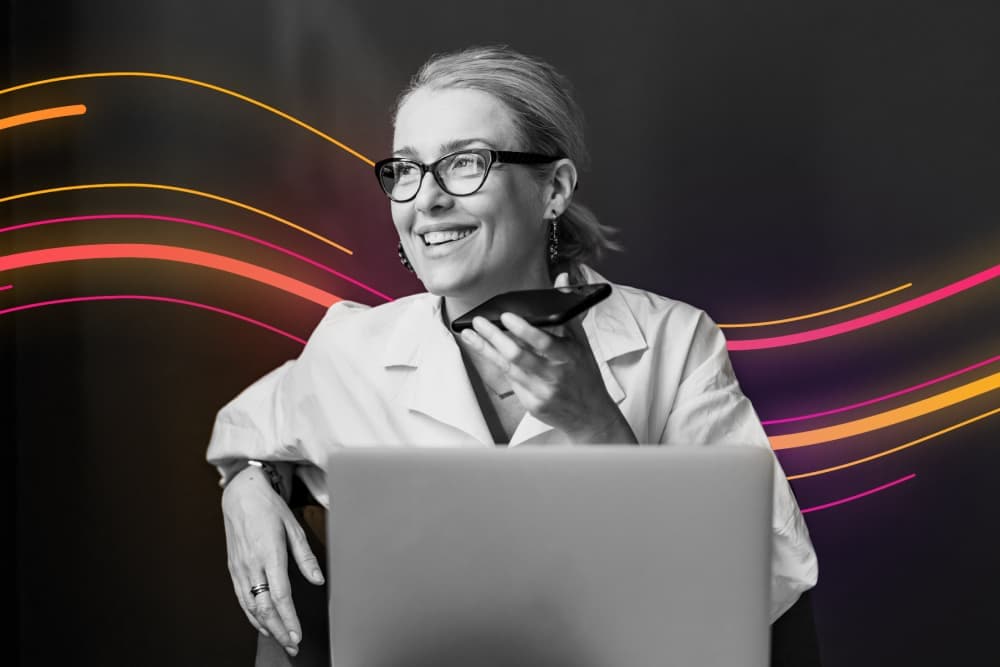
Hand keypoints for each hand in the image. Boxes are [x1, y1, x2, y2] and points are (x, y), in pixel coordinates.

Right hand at [221, 465, 324, 655]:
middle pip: (264, 607)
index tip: (297, 635)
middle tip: (293, 646)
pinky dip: (253, 615)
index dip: (289, 619)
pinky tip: (264, 624)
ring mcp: (240, 568)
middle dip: (279, 631)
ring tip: (282, 641)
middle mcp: (252, 564)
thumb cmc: (269, 508)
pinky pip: (242, 598)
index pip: (280, 595)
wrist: (241, 495)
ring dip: (266, 627)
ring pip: (250, 607)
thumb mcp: (294, 527)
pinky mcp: (233, 569)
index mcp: (269, 553)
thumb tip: (318, 580)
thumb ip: (306, 557)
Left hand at [460, 272, 636, 443]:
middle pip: (518, 356)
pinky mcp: (532, 405)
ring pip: (508, 368)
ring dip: (487, 349)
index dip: (524, 330)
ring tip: (472, 334)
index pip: (544, 342)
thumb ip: (568, 311)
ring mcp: (541, 392)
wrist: (590, 414)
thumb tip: (562, 277)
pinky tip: (485, 350)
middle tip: (478, 321)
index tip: (506, 316)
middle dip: (494, 338)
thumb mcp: (582, 342)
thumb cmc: (584, 373)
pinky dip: (499, 364)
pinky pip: (511, 381)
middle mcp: (554, 375)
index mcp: (569, 357)